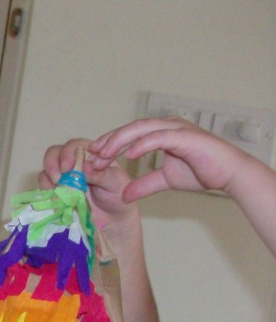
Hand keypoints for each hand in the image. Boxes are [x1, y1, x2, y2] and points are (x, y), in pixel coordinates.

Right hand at [40, 138, 138, 233]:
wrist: (112, 218)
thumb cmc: (117, 195)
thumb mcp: (116, 183)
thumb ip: (102, 174)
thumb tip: (84, 166)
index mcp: (89, 154)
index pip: (73, 146)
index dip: (67, 154)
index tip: (67, 168)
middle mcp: (72, 163)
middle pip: (54, 153)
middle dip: (52, 164)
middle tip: (57, 179)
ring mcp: (62, 177)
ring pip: (45, 170)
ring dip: (48, 179)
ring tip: (58, 191)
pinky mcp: (54, 192)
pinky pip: (44, 188)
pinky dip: (46, 192)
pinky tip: (56, 199)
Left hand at [87, 116, 248, 201]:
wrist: (229, 174)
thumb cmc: (202, 172)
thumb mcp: (165, 180)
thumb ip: (144, 185)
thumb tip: (124, 195)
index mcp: (160, 132)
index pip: (129, 135)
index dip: (109, 144)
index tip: (92, 157)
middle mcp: (166, 126)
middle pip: (130, 129)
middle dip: (108, 142)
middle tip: (91, 155)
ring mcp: (175, 128)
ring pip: (140, 130)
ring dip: (119, 141)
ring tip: (103, 155)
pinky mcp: (185, 136)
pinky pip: (159, 137)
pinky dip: (142, 144)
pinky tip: (127, 155)